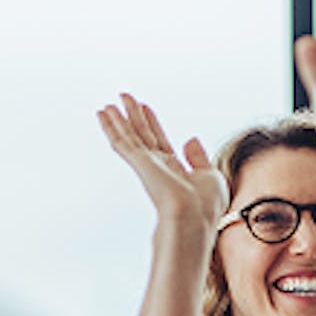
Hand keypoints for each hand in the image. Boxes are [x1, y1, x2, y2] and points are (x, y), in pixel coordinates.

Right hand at [98, 94, 227, 229]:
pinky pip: (122, 141)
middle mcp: (158, 167)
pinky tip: (104, 115)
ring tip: (108, 105)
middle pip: (142, 135)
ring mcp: (147, 166)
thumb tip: (190, 140)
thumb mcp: (211, 176)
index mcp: (175, 170)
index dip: (152, 123)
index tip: (145, 107)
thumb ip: (199, 158)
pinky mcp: (139, 164)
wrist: (195, 218)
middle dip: (133, 116)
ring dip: (118, 120)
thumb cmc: (205, 206)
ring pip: (128, 137)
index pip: (160, 141)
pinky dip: (112, 127)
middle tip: (124, 97)